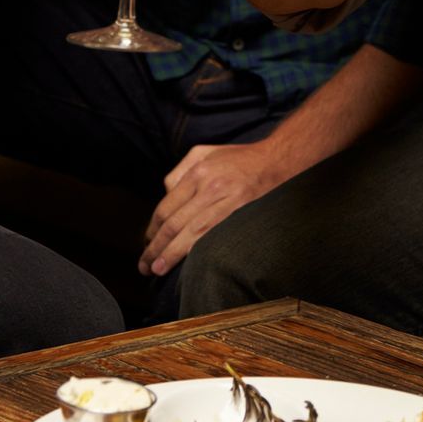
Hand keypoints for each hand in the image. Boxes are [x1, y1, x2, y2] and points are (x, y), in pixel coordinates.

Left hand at [141, 142, 289, 276]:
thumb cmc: (239, 159)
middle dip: (155, 247)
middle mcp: (210, 187)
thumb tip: (165, 195)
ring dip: (170, 254)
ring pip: (190, 234)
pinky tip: (185, 265)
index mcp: (198, 172)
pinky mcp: (241, 214)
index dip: (153, 229)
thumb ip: (180, 171)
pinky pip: (212, 237)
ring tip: (156, 269)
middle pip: (174, 223)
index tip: (147, 243)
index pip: (167, 207)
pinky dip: (194, 252)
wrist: (278, 161)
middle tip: (144, 265)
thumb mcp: (205, 152)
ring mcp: (226, 202)